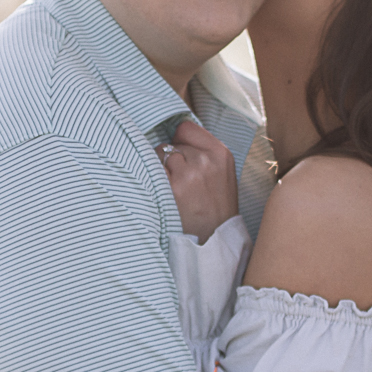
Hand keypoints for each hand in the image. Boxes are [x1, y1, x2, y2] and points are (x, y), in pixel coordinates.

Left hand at [162, 119, 238, 241]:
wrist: (212, 243)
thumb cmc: (215, 209)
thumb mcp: (222, 175)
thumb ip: (203, 152)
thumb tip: (173, 133)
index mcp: (221, 154)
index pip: (186, 128)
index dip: (180, 142)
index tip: (182, 157)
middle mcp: (205, 161)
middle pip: (170, 143)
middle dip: (171, 160)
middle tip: (182, 184)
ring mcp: (188, 174)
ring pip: (158, 155)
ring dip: (160, 170)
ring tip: (173, 191)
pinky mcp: (171, 188)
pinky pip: (150, 170)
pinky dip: (151, 181)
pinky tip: (163, 195)